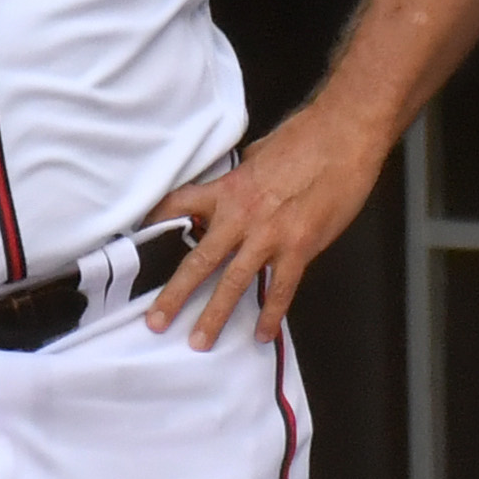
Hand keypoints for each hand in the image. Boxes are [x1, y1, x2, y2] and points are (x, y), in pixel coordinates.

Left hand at [143, 107, 381, 349]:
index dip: (155, 221)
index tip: (136, 239)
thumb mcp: (261, 153)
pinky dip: (271, 314)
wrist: (342, 136)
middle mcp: (240, 216)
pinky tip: (263, 335)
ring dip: (214, 315)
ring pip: (233, 283)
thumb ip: (245, 175)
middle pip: (199, 261)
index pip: (179, 205)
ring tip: (199, 341)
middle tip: (156, 322)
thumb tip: (243, 179)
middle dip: (175, 295)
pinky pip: (280, 288)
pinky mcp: (300, 247)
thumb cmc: (305, 137)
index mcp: (228, 189)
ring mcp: (269, 235)